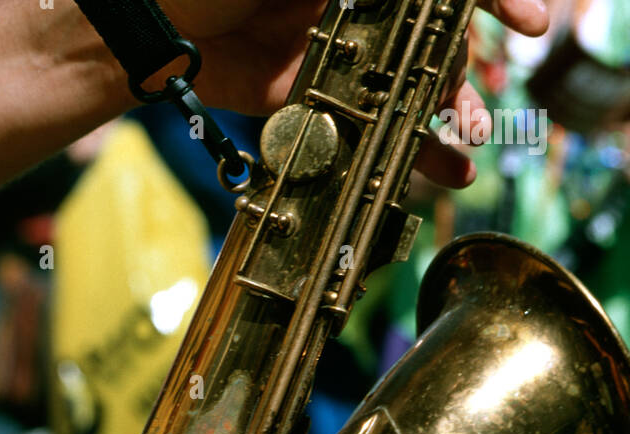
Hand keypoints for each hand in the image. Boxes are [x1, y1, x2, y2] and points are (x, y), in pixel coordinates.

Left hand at [163, 0, 549, 185]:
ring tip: (469, 145)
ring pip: (414, 86)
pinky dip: (410, 151)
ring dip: (450, 115)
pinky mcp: (318, 103)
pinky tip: (444, 171)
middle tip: (482, 104)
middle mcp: (363, 4)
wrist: (150, 26)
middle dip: (469, 68)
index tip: (529, 21)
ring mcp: (343, 55)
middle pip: (438, 36)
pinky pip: (375, 127)